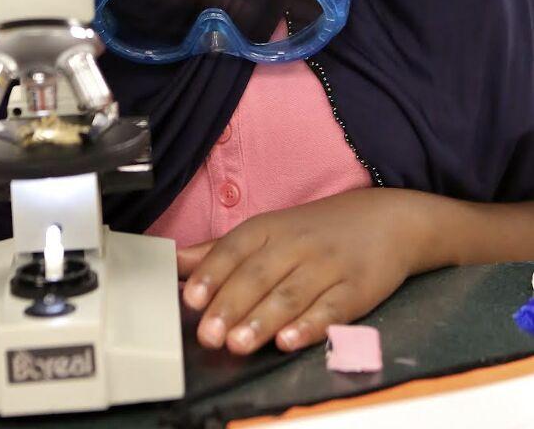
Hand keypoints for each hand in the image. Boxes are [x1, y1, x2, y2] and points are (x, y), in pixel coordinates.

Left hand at [178, 188, 427, 354]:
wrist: (387, 220)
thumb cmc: (319, 229)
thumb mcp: (270, 229)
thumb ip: (222, 250)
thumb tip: (177, 263)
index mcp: (270, 227)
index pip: (235, 249)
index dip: (212, 273)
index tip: (190, 297)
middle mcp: (296, 244)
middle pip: (259, 275)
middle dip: (231, 305)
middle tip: (209, 334)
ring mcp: (327, 267)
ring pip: (290, 295)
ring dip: (262, 321)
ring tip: (238, 344)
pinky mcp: (356, 290)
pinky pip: (331, 310)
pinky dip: (310, 326)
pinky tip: (290, 341)